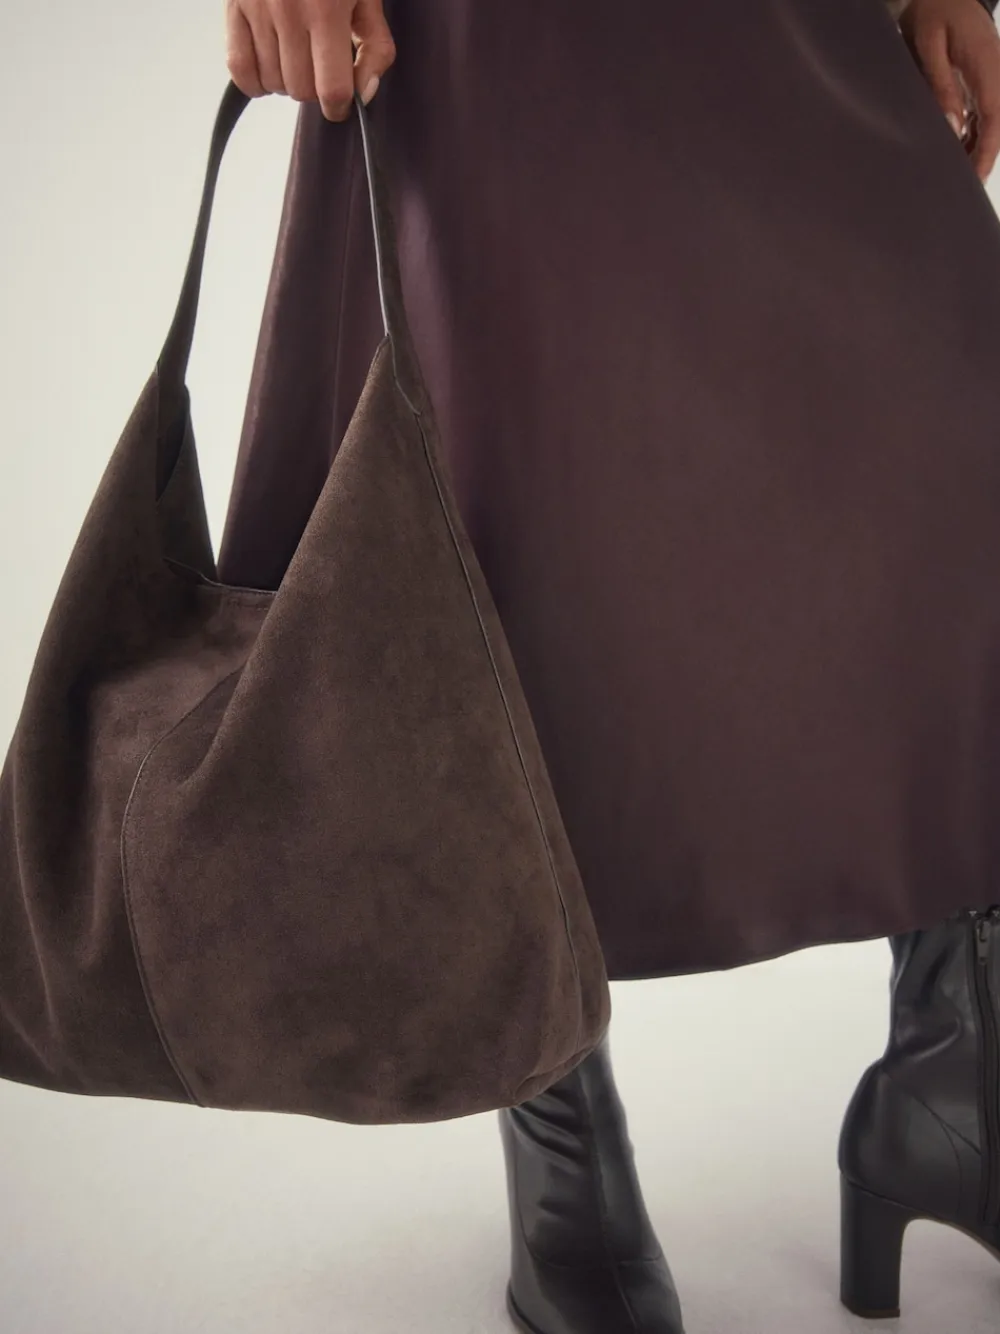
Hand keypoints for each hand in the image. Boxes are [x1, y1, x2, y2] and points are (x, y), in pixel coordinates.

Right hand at [225, 0, 395, 121]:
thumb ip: (375, 48)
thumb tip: (364, 94)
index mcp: (328, 11)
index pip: (331, 88)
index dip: (339, 106)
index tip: (341, 103)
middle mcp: (289, 12)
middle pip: (300, 91)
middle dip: (315, 90)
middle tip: (320, 68)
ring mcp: (258, 10)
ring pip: (273, 83)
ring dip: (288, 82)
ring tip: (298, 59)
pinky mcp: (234, 7)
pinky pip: (239, 69)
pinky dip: (255, 81)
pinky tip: (269, 70)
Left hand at [897, 0, 999, 180]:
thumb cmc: (935, 12)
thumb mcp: (929, 44)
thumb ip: (940, 84)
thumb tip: (952, 125)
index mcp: (987, 69)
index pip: (993, 121)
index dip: (985, 153)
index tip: (976, 179)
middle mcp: (996, 78)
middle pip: (996, 128)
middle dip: (982, 159)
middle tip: (963, 191)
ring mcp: (991, 81)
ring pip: (990, 125)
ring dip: (977, 151)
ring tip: (957, 180)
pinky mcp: (982, 83)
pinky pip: (982, 117)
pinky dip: (972, 137)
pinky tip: (957, 154)